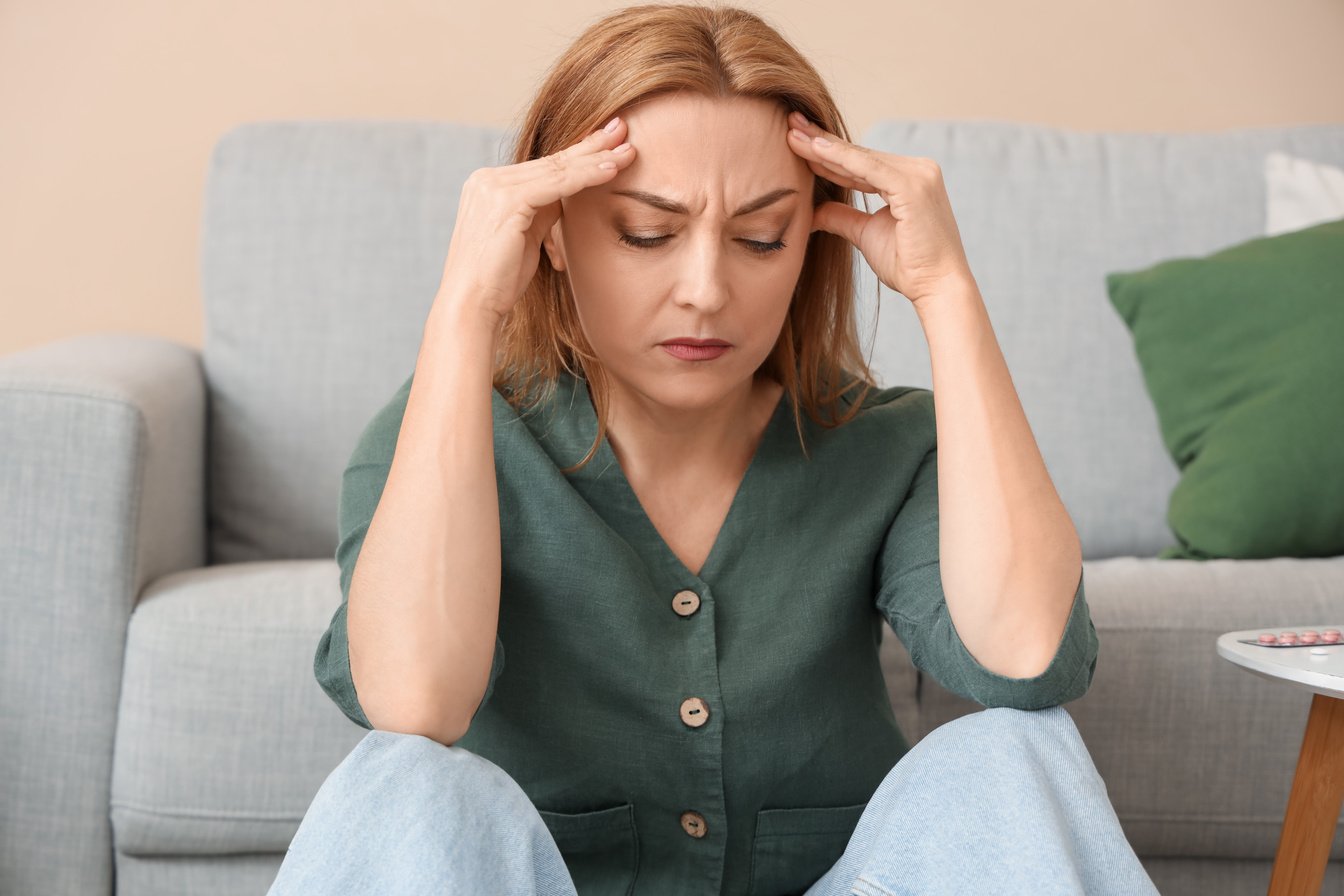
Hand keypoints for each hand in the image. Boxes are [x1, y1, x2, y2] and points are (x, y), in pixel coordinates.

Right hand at [434, 116, 637, 321]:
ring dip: (596, 158)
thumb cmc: (498, 280)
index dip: (578, 154)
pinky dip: (585, 175)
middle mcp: (488, 179)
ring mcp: (494, 187)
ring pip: (556, 168)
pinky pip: (555, 184)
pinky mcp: (505, 201)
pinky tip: (610, 170)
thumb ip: (542, 212)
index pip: (543, 166)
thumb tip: (567, 196)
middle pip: (551, 160)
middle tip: (623, 128)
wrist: (471, 305)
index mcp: (489, 185)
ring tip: (628, 150)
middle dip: (590, 145)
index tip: (608, 144)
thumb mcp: (525, 238)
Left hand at [786, 110, 974, 310]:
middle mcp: (918, 170)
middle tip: (789, 122)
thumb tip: (813, 211)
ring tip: (792, 132)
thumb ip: (842, 217)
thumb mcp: (867, 235)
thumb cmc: (909, 266)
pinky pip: (868, 169)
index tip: (796, 141)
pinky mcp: (913, 186)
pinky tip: (815, 148)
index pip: (860, 163)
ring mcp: (919, 175)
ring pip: (860, 159)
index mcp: (909, 179)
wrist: (937, 288)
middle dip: (821, 140)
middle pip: (859, 155)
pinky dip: (840, 158)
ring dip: (823, 145)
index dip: (827, 153)